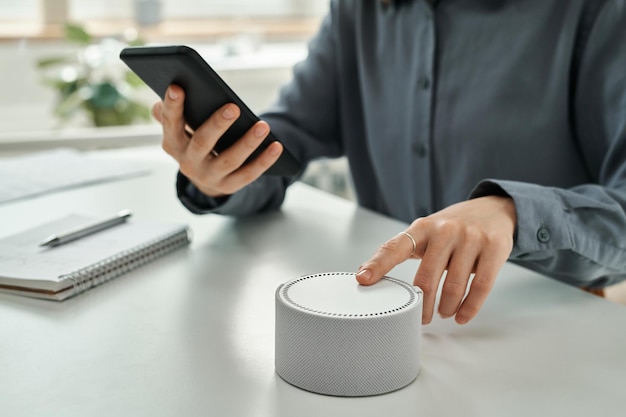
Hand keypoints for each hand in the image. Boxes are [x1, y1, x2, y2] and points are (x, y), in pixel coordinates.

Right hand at [151, 84, 283, 196]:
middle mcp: (188, 162)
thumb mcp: (179, 129)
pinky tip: (276, 146)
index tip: (177, 87)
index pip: (171, 123)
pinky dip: (264, 160)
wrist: (204, 178)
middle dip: (217, 124)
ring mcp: (209, 176)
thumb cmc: (194, 142)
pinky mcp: (229, 186)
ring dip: (248, 142)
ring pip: (230, 159)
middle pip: (202, 142)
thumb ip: (171, 112)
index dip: (173, 107)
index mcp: (173, 143)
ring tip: (263, 125)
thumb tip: (171, 91)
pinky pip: (249, 173)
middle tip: (233, 107)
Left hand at [356, 196, 515, 324]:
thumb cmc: (452, 227)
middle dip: (421, 304)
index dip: (378, 264)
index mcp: (422, 228)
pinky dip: (469, 307)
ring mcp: (470, 238)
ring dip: (446, 307)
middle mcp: (445, 230)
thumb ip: (399, 249)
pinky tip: (462, 315)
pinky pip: (481, 286)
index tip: (362, 280)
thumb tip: (364, 273)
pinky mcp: (494, 248)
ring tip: (443, 313)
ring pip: (454, 286)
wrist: (493, 209)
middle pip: (426, 278)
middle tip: (421, 318)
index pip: (394, 247)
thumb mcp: (425, 232)